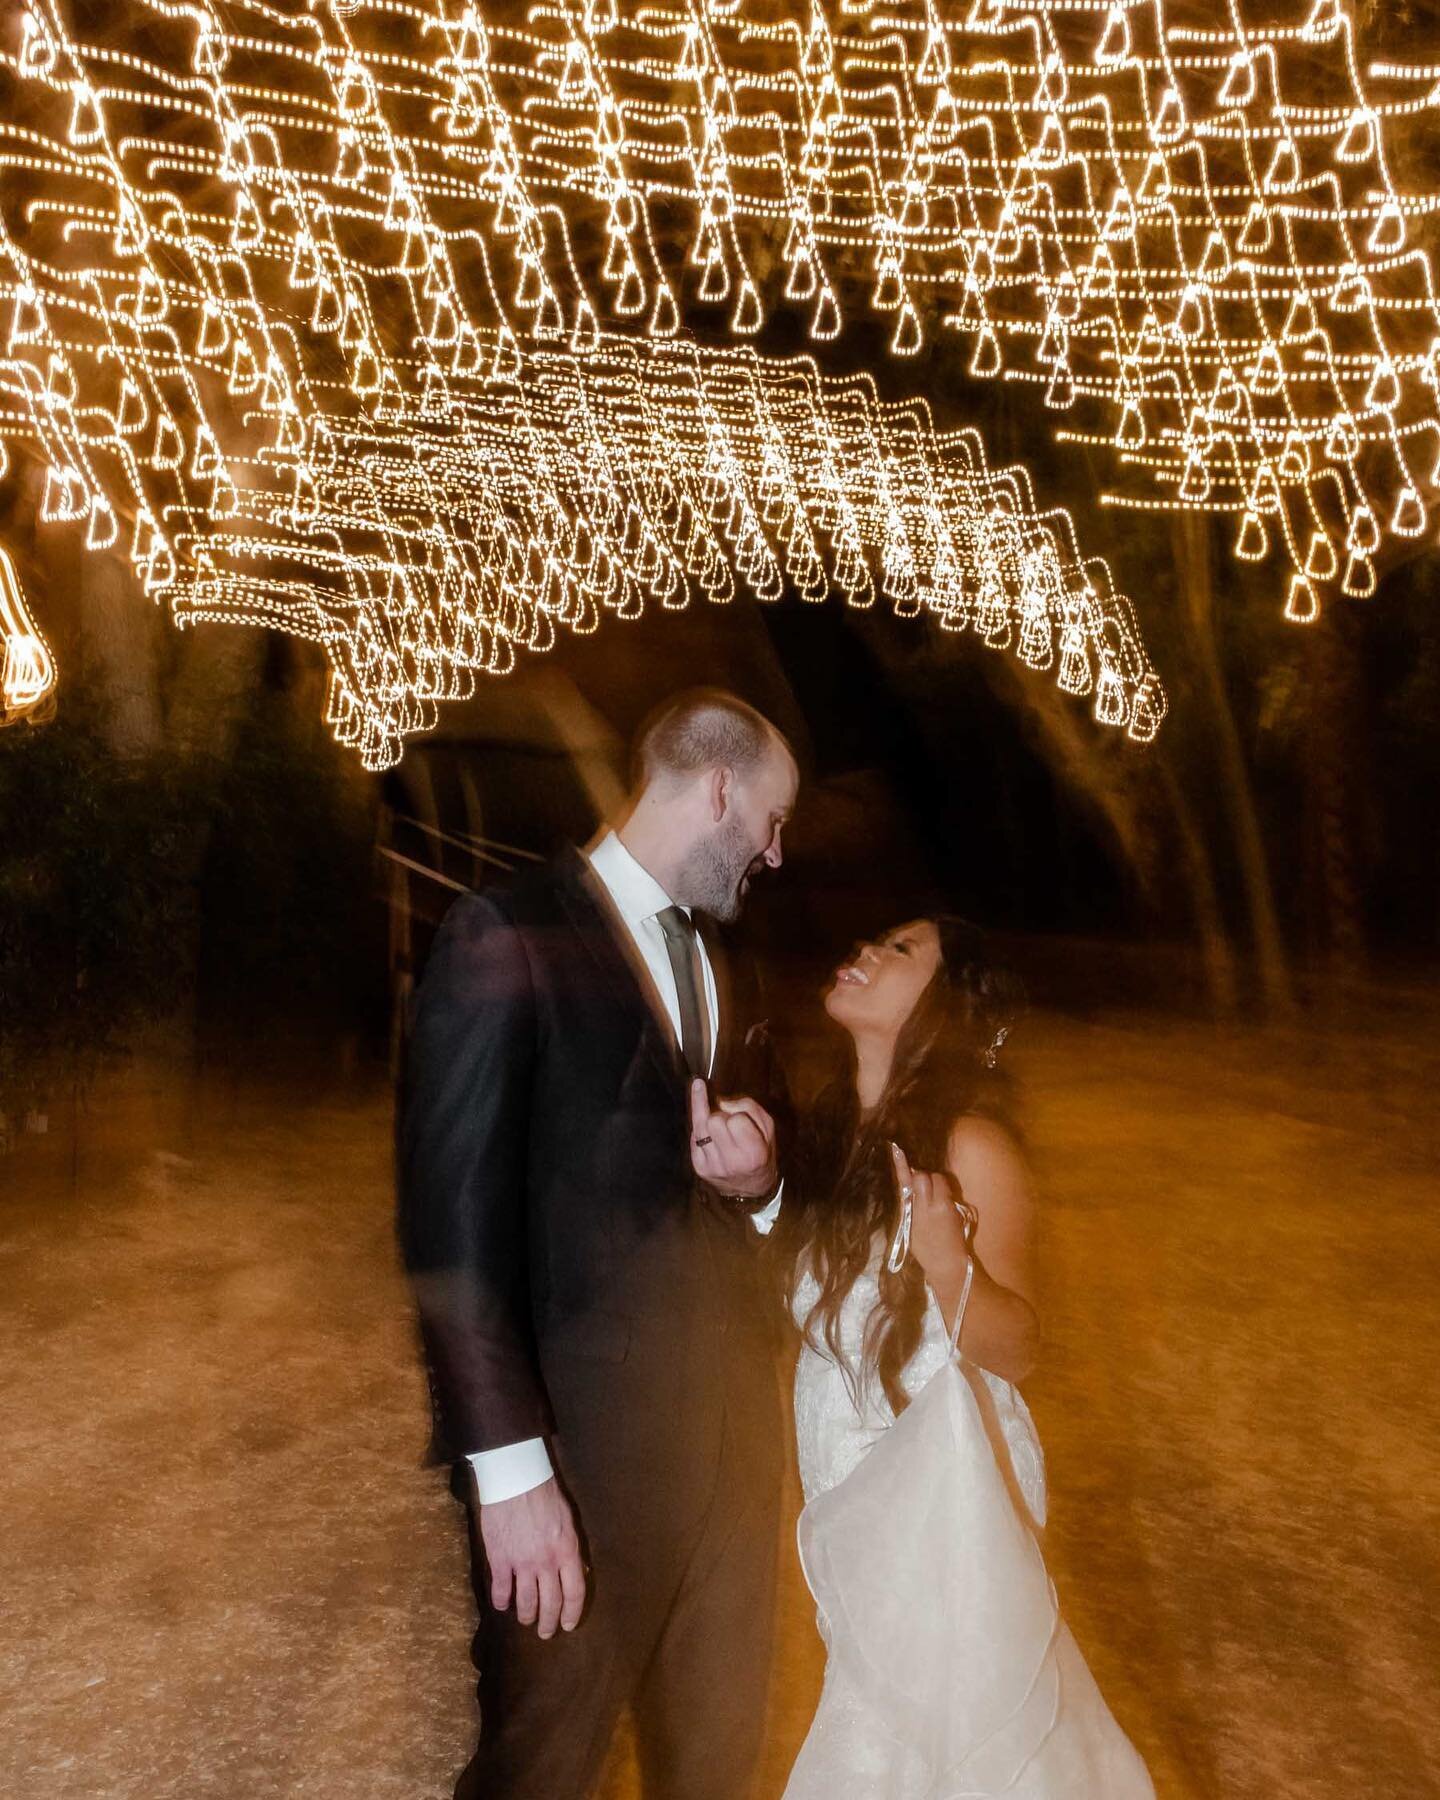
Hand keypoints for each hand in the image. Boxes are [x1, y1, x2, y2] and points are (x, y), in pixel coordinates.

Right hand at [478, 1476, 585, 1639]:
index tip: (568, 1625)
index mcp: (567, 1551)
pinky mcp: (500, 1560)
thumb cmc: (545, 1494)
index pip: (575, 1592)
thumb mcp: (568, 1520)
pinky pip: (501, 1591)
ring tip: (526, 1620)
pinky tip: (502, 1605)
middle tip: (545, 1633)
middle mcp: (547, 1562)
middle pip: (551, 1603)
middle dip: (549, 1623)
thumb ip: (570, 1548)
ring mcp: (522, 1563)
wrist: (516, 1478)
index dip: (572, 1613)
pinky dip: (501, 1602)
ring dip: (527, 1616)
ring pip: (526, 1603)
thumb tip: (575, 1570)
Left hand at [690, 1079, 777, 1198]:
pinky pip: (693, 1138)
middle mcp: (731, 1162)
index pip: (736, 1119)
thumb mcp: (767, 1127)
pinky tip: (711, 1138)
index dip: (738, 1115)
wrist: (752, 1188)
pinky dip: (701, 1133)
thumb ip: (748, 1106)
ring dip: (708, 1122)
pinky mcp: (699, 1168)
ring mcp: (712, 1166)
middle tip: (729, 1124)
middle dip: (720, 1116)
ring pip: (699, 1126)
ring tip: (718, 1125)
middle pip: (713, 1120)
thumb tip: (720, 1102)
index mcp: (753, 1153)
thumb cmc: (761, 1150)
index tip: (742, 1121)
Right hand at [891, 1141, 974, 1284]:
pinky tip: (947, 1206)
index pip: (903, 1183)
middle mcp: (921, 1207)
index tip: (896, 1148)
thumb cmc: (927, 1250)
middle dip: (924, 1177)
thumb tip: (913, 1190)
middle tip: (927, 1189)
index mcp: (908, 1213)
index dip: (901, 1164)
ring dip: (937, 1183)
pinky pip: (947, 1189)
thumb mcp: (911, 1230)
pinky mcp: (951, 1209)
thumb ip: (911, 1208)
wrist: (947, 1265)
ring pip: (936, 1178)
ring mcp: (938, 1206)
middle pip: (921, 1176)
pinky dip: (946, 1193)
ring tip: (938, 1199)